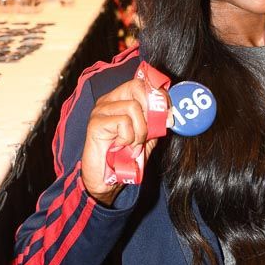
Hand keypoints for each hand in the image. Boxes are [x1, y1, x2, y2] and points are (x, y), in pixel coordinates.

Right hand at [81, 79, 163, 205]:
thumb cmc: (124, 158)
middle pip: (137, 87)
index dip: (159, 97)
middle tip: (147, 132)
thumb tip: (169, 113)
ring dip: (139, 131)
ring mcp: (101, 110)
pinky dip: (128, 138)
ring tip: (132, 145)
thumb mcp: (146, 138)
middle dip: (149, 111)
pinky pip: (123, 122)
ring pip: (133, 106)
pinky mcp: (95, 122)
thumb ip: (155, 123)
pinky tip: (120, 147)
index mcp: (121, 100)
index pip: (142, 84)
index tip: (168, 115)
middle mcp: (110, 101)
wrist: (106, 180)